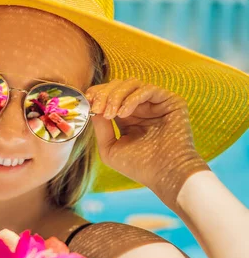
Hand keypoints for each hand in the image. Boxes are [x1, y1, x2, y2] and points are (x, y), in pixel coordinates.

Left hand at [86, 78, 209, 207]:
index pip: (109, 95)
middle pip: (118, 85)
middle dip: (104, 94)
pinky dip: (132, 98)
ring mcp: (156, 103)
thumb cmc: (138, 166)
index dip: (97, 94)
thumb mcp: (109, 148)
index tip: (87, 101)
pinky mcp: (171, 101)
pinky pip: (148, 89)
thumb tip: (92, 107)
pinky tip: (124, 114)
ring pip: (132, 83)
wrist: (165, 174)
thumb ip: (100, 128)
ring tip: (110, 114)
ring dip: (116, 96)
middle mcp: (141, 108)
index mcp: (127, 117)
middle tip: (97, 108)